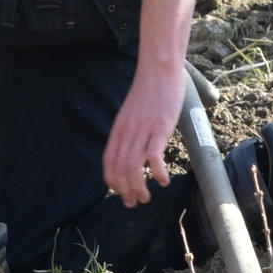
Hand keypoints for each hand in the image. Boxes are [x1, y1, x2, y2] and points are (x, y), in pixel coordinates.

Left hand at [101, 64, 179, 204]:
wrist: (159, 69)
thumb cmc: (150, 90)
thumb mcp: (132, 113)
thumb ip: (130, 131)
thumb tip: (133, 148)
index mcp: (119, 130)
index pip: (109, 163)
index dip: (113, 182)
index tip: (121, 194)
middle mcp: (127, 133)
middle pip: (119, 169)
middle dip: (124, 191)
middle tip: (134, 203)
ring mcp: (143, 131)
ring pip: (132, 167)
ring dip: (138, 188)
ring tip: (146, 197)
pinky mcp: (159, 128)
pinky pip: (153, 157)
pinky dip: (157, 173)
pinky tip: (163, 181)